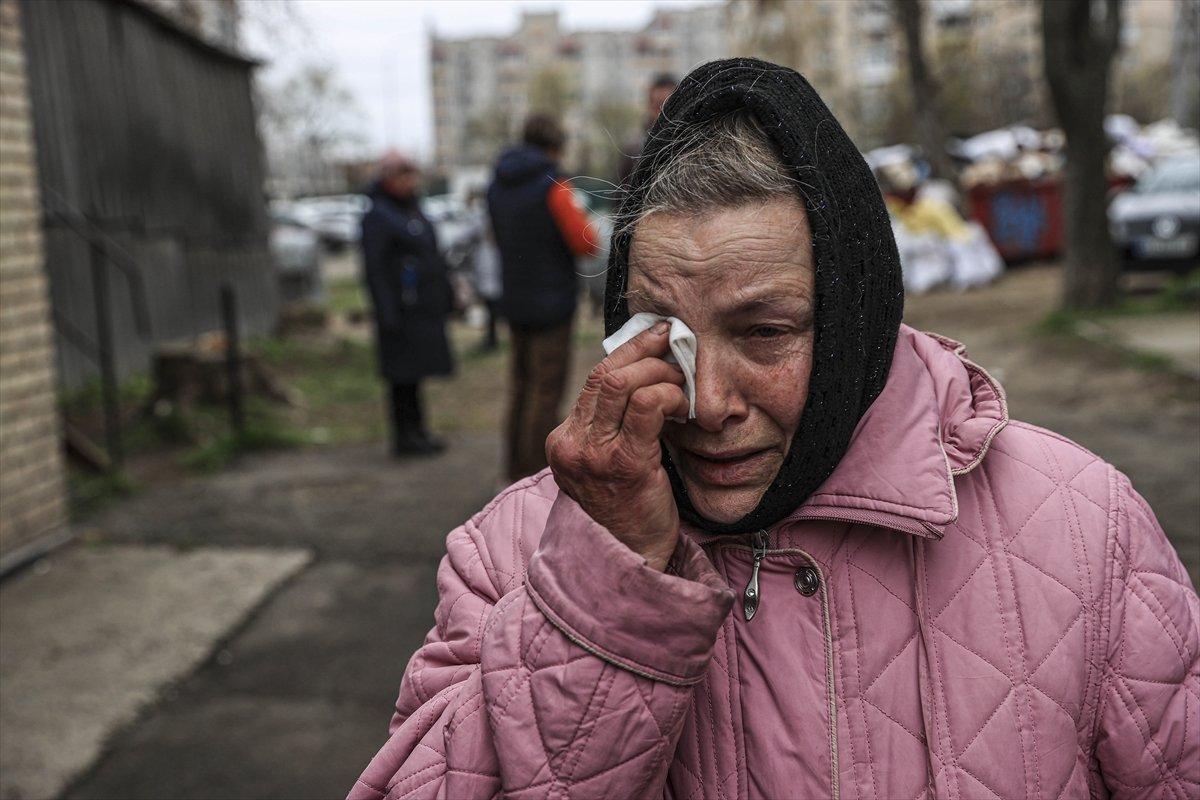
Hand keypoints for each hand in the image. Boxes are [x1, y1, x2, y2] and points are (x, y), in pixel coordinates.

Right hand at [546, 322, 688, 570]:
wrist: (629, 561)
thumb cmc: (628, 510)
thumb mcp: (608, 463)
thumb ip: (614, 426)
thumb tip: (648, 374)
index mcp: (564, 440)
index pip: (595, 378)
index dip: (630, 350)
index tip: (658, 335)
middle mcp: (572, 444)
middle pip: (605, 373)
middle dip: (646, 352)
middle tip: (677, 349)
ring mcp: (593, 455)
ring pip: (622, 383)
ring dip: (660, 373)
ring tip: (682, 382)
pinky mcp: (624, 465)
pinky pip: (646, 407)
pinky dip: (668, 395)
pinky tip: (683, 406)